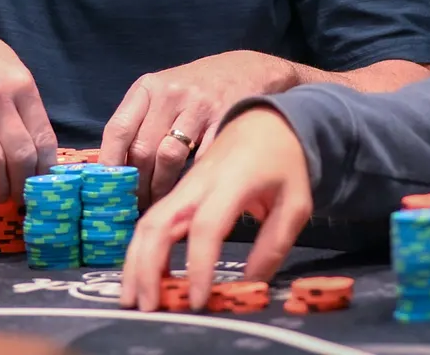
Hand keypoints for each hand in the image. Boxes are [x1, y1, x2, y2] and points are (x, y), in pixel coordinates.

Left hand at [98, 50, 296, 207]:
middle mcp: (170, 94)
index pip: (118, 128)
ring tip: (160, 201)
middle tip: (137, 203)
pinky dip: (192, 179)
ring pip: (170, 157)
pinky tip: (188, 189)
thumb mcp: (159, 92)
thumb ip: (137, 122)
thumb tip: (112, 168)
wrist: (242, 69)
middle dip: (137, 183)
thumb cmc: (191, 88)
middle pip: (143, 148)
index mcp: (147, 88)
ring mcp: (199, 107)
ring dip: (161, 187)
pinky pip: (201, 158)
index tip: (108, 188)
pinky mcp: (223, 121)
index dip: (110, 162)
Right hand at [119, 107, 311, 311]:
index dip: (199, 265)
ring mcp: (183, 185)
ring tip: (133, 298)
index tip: (198, 300)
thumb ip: (275, 244)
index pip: (206, 227)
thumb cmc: (284, 163)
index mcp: (231, 182)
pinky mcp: (178, 191)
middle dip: (147, 267)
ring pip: (147, 222)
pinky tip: (144, 276)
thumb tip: (251, 284)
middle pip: (158, 223)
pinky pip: (152, 220)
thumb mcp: (296, 203)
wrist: (266, 121)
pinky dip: (143, 250)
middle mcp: (198, 183)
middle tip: (147, 307)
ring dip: (135, 261)